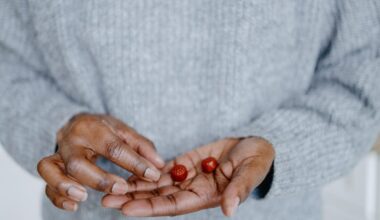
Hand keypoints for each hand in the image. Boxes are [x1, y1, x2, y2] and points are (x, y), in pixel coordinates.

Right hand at [37, 113, 163, 210]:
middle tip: (121, 189)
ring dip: (65, 186)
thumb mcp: (124, 131)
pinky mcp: (51, 169)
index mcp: (92, 128)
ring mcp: (58, 155)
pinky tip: (74, 206)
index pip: (113, 147)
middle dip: (99, 179)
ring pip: (50, 170)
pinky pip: (46, 185)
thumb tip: (158, 164)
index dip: (134, 163)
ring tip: (83, 198)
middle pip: (77, 162)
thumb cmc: (103, 129)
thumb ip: (142, 146)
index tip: (152, 175)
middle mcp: (71, 141)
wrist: (76, 123)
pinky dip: (57, 197)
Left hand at [102, 137, 274, 216]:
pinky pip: (163, 168)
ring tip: (109, 186)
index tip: (126, 209)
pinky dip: (146, 170)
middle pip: (158, 197)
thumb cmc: (257, 160)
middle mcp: (192, 190)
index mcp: (206, 196)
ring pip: (156, 183)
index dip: (150, 208)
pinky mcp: (186, 162)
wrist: (255, 145)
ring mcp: (188, 176)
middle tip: (105, 198)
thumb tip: (229, 211)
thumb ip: (239, 190)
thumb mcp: (250, 173)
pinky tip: (128, 170)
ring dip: (134, 185)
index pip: (173, 206)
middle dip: (133, 198)